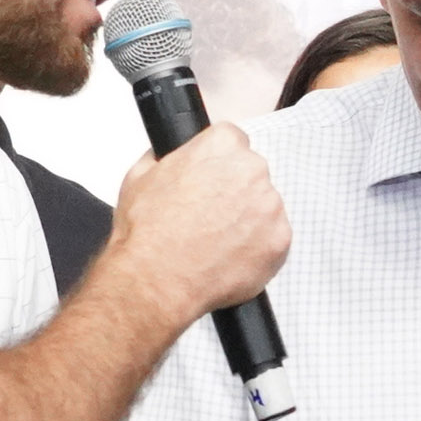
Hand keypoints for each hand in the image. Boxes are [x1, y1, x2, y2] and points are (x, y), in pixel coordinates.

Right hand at [112, 124, 291, 328]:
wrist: (158, 279)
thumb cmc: (148, 232)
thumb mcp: (140, 176)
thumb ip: (164, 157)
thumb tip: (168, 155)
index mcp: (222, 145)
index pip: (233, 141)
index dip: (218, 165)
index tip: (211, 181)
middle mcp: (252, 169)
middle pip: (251, 174)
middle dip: (234, 193)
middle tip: (210, 217)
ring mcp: (270, 205)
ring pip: (264, 208)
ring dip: (247, 222)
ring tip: (215, 242)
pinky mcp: (280, 240)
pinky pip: (273, 240)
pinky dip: (256, 249)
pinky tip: (228, 257)